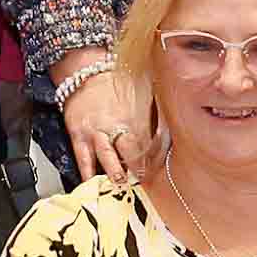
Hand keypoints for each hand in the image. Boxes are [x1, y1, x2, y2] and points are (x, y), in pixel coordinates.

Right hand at [59, 60, 149, 180]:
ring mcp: (97, 133)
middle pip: (130, 154)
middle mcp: (118, 127)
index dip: (155, 162)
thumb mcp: (147, 92)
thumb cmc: (120, 81)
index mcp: (137, 119)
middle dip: (137, 170)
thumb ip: (159, 112)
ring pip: (107, 157)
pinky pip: (83, 158)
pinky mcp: (79, 135)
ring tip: (120, 185)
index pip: (151, 146)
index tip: (159, 174)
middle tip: (142, 184)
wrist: (88, 71)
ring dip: (115, 173)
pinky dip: (87, 173)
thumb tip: (177, 125)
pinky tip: (91, 184)